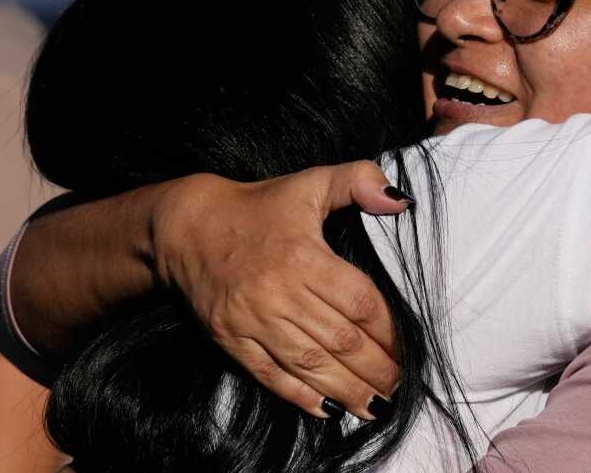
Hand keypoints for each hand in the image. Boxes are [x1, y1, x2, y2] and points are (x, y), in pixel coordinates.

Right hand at [151, 161, 411, 419]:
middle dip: (374, 369)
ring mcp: (253, 319)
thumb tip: (400, 201)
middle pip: (339, 340)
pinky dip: (301, 396)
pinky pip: (271, 375)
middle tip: (399, 387)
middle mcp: (279, 292)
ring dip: (346, 389)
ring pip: (309, 364)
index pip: (358, 302)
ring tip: (374, 406)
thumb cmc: (257, 206)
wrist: (186, 226)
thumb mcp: (310, 182)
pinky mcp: (231, 339)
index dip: (387, 330)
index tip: (405, 349)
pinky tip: (328, 410)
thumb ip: (358, 181)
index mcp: (303, 255)